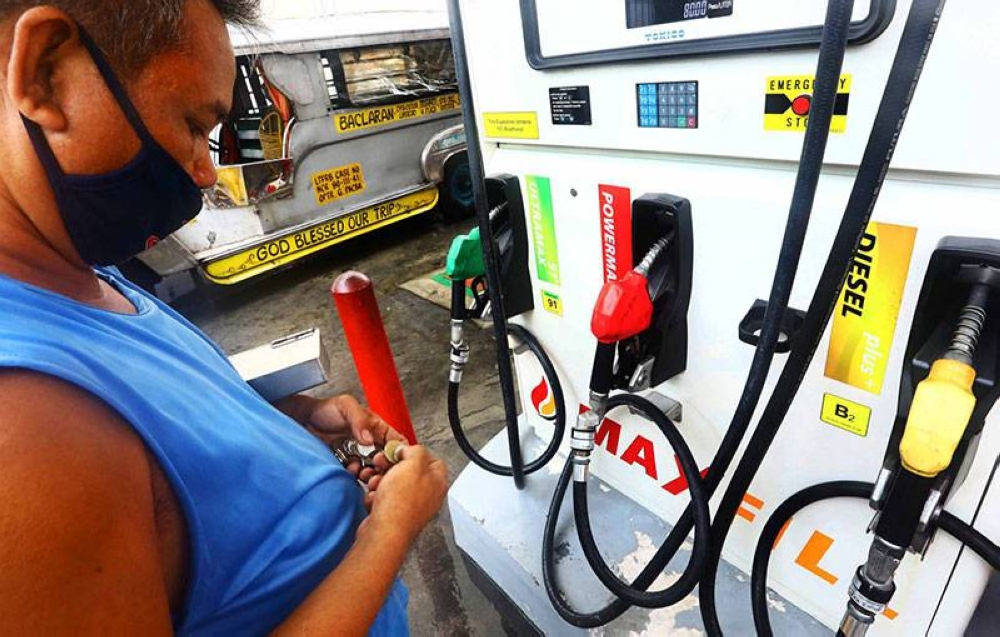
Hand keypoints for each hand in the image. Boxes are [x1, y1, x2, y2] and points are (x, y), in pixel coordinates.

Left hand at [278, 394, 406, 482]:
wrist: (302, 421)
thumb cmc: (325, 409)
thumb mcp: (345, 405)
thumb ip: (360, 419)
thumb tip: (369, 439)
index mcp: (376, 428)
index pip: (397, 442)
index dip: (398, 452)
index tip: (390, 458)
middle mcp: (370, 443)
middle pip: (387, 460)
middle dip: (384, 467)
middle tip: (375, 469)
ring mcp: (358, 455)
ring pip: (373, 470)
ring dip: (370, 474)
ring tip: (361, 471)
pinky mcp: (346, 465)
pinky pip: (356, 475)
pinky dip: (355, 476)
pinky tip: (350, 471)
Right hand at [362, 445, 447, 543]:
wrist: (384, 533)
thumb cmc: (401, 504)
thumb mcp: (412, 464)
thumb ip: (415, 451)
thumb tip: (409, 450)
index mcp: (437, 482)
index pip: (432, 459)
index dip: (414, 452)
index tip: (401, 451)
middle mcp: (427, 496)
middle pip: (409, 471)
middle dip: (392, 467)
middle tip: (382, 465)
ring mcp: (411, 507)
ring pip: (393, 485)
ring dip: (380, 481)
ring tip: (376, 485)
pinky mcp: (395, 516)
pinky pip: (384, 499)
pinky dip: (376, 497)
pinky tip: (375, 499)